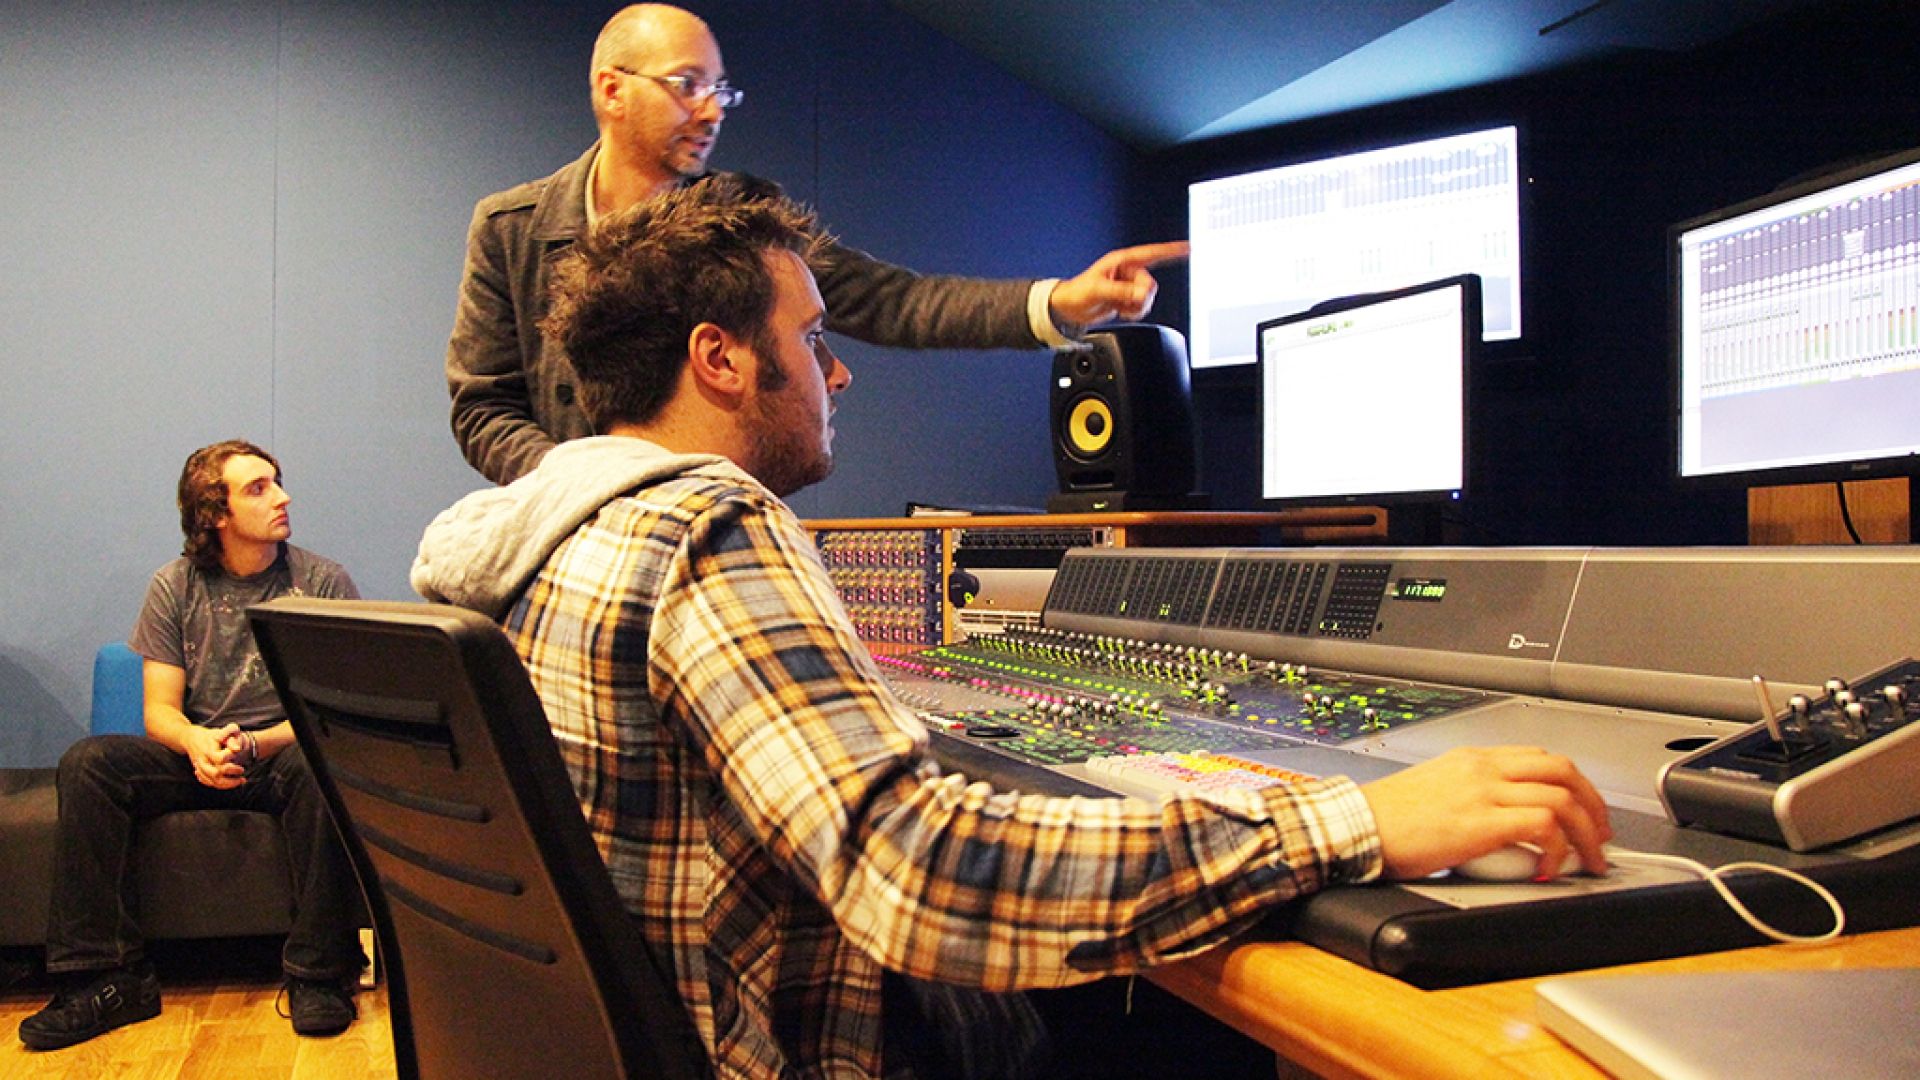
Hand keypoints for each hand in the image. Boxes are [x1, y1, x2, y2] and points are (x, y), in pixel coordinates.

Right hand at [186, 723, 247, 789]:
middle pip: (216, 774)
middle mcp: (203, 761)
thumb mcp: (222, 732)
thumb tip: (237, 749)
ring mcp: (200, 768)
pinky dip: (219, 785)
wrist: (191, 739)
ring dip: (228, 784)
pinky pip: (208, 783)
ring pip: (212, 781)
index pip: (220, 759)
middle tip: (242, 772)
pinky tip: (230, 783)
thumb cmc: (211, 735)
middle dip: (231, 776)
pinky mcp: (199, 772)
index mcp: (209, 750)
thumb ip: (231, 735)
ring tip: (240, 781)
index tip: (242, 765)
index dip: (232, 761)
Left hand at [1047, 241, 1189, 328]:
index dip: (1171, 250)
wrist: (1068, 308)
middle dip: (1139, 297)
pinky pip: (1141, 307)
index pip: (1152, 253)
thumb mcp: (1098, 290)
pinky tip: (1120, 311)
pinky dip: (1133, 313)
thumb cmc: (1077, 292)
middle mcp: (1128, 272)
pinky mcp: (1127, 299)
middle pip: (1150, 284)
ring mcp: (1128, 286)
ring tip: (1119, 307)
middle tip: (1123, 302)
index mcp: (1122, 262)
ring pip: (1148, 298)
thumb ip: (1121, 292)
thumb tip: (1140, 296)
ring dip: (1135, 307)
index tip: (1189, 247)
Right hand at [1359, 746, 1611, 880]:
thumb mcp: (1435, 792)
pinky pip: (1543, 827)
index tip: (1585, 813)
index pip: (1540, 758)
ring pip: (1563, 798)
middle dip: (1595, 805)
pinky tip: (1549, 870)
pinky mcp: (1481, 820)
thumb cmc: (1386, 820)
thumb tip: (1501, 825)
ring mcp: (1483, 791)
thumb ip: (1471, 798)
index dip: (1575, 785)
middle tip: (1600, 837)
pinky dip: (1558, 851)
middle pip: (1563, 770)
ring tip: (1589, 861)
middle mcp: (1482, 768)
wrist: (1356, 826)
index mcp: (1472, 759)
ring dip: (1587, 834)